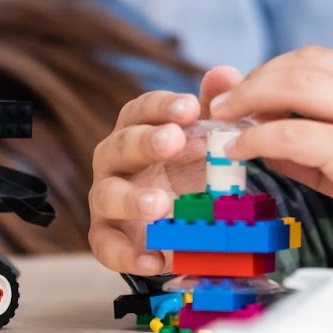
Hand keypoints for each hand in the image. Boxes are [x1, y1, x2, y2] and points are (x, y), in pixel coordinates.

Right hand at [89, 66, 243, 274]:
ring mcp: (106, 199)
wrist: (176, 220)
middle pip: (119, 146)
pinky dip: (129, 254)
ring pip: (106, 194)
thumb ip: (214, 108)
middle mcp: (114, 162)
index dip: (162, 107)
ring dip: (132, 199)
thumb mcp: (205, 140)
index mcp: (135, 131)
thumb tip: (226, 73)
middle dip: (145, 142)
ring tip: (161, 205)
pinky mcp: (107, 238)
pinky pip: (109, 247)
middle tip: (174, 141)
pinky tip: (156, 259)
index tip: (190, 107)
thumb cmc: (185, 170)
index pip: (139, 110)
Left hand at [210, 47, 332, 273]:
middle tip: (227, 101)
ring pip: (296, 82)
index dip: (279, 72)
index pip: (325, 61)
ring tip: (225, 118)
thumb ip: (327, 149)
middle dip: (257, 77)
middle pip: (305, 61)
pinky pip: (293, 132)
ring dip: (251, 96)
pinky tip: (241, 150)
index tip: (251, 93)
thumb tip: (270, 143)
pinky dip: (258, 137)